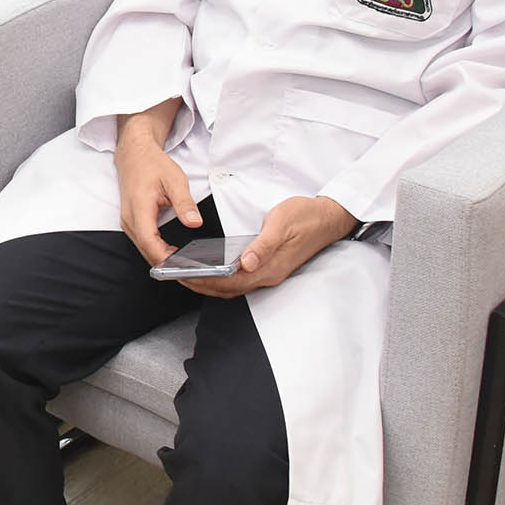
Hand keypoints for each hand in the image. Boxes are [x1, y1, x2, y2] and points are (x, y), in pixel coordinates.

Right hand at [116, 133, 202, 268]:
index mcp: (139, 207)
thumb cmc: (152, 164)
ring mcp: (128, 222)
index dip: (164, 258)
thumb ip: (184, 203)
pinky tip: (173, 254)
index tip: (182, 266)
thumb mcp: (175, 179)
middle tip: (191, 272)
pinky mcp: (131, 223)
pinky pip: (143, 243)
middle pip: (146, 251)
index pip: (149, 241)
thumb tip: (194, 222)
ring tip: (185, 265)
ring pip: (144, 250)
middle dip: (167, 265)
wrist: (134, 155)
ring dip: (162, 260)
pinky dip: (157, 252)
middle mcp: (129, 218)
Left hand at [182, 196, 357, 299]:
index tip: (183, 277)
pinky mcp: (271, 267)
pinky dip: (224, 277)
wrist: (329, 217)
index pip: (230, 283)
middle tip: (176, 276)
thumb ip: (264, 245)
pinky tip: (213, 269)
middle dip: (201, 285)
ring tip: (188, 274)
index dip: (205, 282)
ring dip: (211, 283)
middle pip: (229, 288)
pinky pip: (243, 279)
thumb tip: (246, 263)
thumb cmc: (304, 216)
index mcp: (269, 267)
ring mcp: (270, 272)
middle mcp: (269, 275)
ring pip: (235, 286)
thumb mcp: (281, 223)